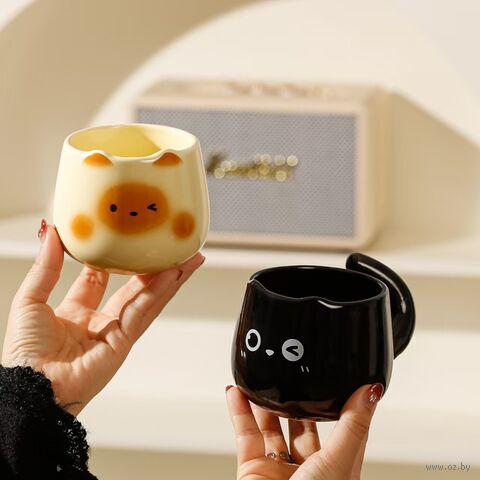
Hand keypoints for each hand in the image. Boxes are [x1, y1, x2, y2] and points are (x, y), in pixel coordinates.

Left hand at [2, 221, 204, 414]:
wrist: (30, 387)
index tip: (123, 240)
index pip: (99, 279)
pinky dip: (159, 292)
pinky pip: (143, 312)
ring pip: (147, 299)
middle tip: (170, 250)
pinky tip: (172, 275)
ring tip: (188, 259)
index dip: (112, 260)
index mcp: (75, 312)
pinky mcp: (124, 342)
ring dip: (169, 279)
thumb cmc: (23, 354)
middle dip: (153, 269)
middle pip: (133, 289)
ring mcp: (114, 332)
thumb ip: (45, 266)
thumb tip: (51, 233)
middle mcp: (99, 322)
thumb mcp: (30, 299)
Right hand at [226, 384, 382, 479]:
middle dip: (295, 402)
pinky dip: (239, 413)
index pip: (342, 429)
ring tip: (262, 379)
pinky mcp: (252, 470)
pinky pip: (245, 435)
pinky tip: (236, 393)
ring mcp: (278, 470)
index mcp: (336, 469)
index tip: (340, 380)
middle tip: (293, 378)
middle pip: (301, 426)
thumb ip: (352, 425)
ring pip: (270, 427)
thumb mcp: (339, 462)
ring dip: (263, 403)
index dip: (340, 405)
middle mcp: (308, 470)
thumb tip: (371, 392)